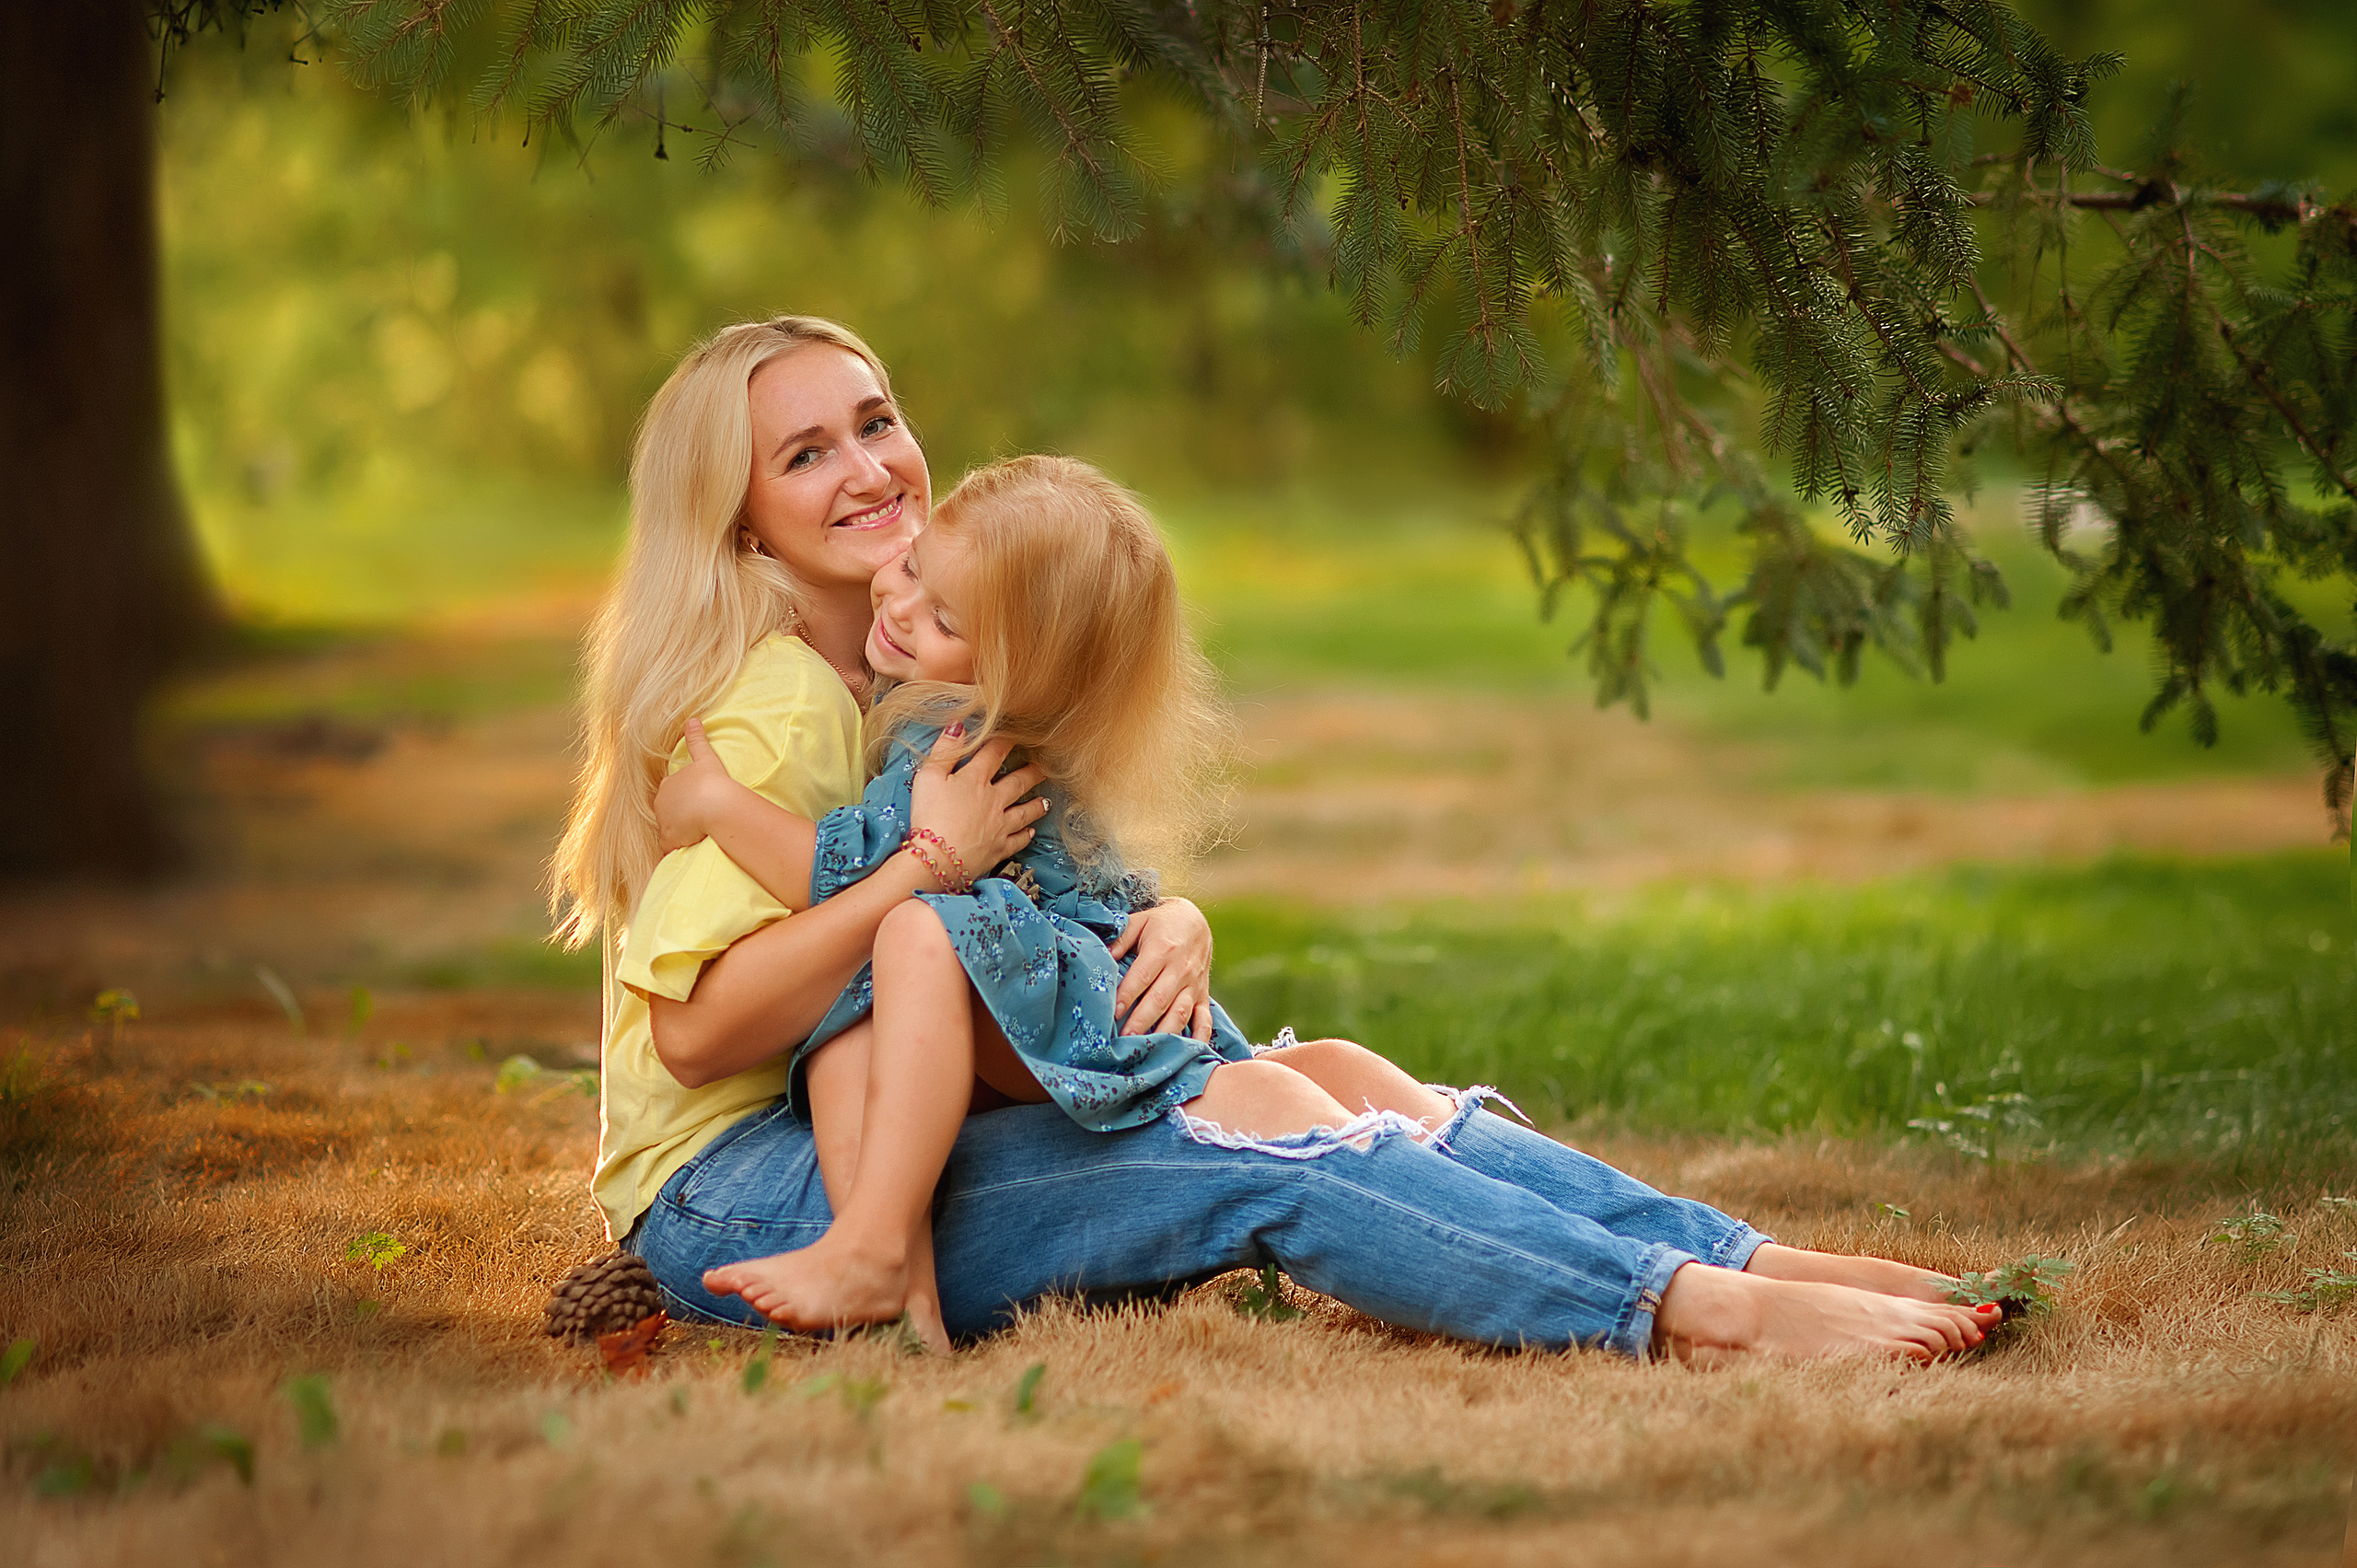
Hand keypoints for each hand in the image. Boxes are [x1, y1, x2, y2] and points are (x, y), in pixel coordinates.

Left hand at [654, 717, 748, 853]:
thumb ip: (697, 739)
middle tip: (698, 819)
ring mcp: (663, 823)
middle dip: (678, 816)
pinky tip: (691, 847)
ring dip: (679, 832)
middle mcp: (660, 804)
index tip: (696, 802)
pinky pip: (671, 847)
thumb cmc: (712, 781)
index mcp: (667, 784)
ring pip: (669, 830)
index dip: (683, 798)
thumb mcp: (706, 757)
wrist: (715, 805)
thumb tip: (693, 719)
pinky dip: (678, 847)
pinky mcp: (669, 840)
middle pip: (667, 812)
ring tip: (697, 834)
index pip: (671, 793)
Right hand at [908, 726, 1049, 879]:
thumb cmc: (929, 816)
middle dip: (1034, 772)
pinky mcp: (997, 849)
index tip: (1019, 733)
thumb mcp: (929, 776)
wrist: (937, 859)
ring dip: (1036, 805)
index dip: (1006, 740)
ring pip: (1023, 812)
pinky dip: (1025, 836)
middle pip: (1018, 782)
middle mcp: (993, 801)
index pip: (995, 753)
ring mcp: (998, 826)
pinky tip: (1030, 832)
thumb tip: (958, 725)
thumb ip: (945, 750)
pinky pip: (1016, 841)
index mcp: (975, 780)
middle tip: (1045, 766)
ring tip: (1045, 800)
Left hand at [1108, 896, 1213, 1040]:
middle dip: (1142, 1021)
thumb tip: (1101, 957)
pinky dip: (1200, 1037)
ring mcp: (1193, 985)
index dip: (1128, 995)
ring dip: (1164, 1033)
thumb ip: (1120, 939)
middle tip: (1125, 1039)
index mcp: (1162, 949)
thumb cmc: (1160, 923)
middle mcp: (1180, 969)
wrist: (1196, 921)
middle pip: (1160, 999)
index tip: (1113, 1012)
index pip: (1142, 976)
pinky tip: (1189, 1052)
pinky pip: (1204, 1019)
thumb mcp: (1139, 921)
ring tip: (1148, 1049)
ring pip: (1180, 1012)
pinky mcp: (1202, 995)